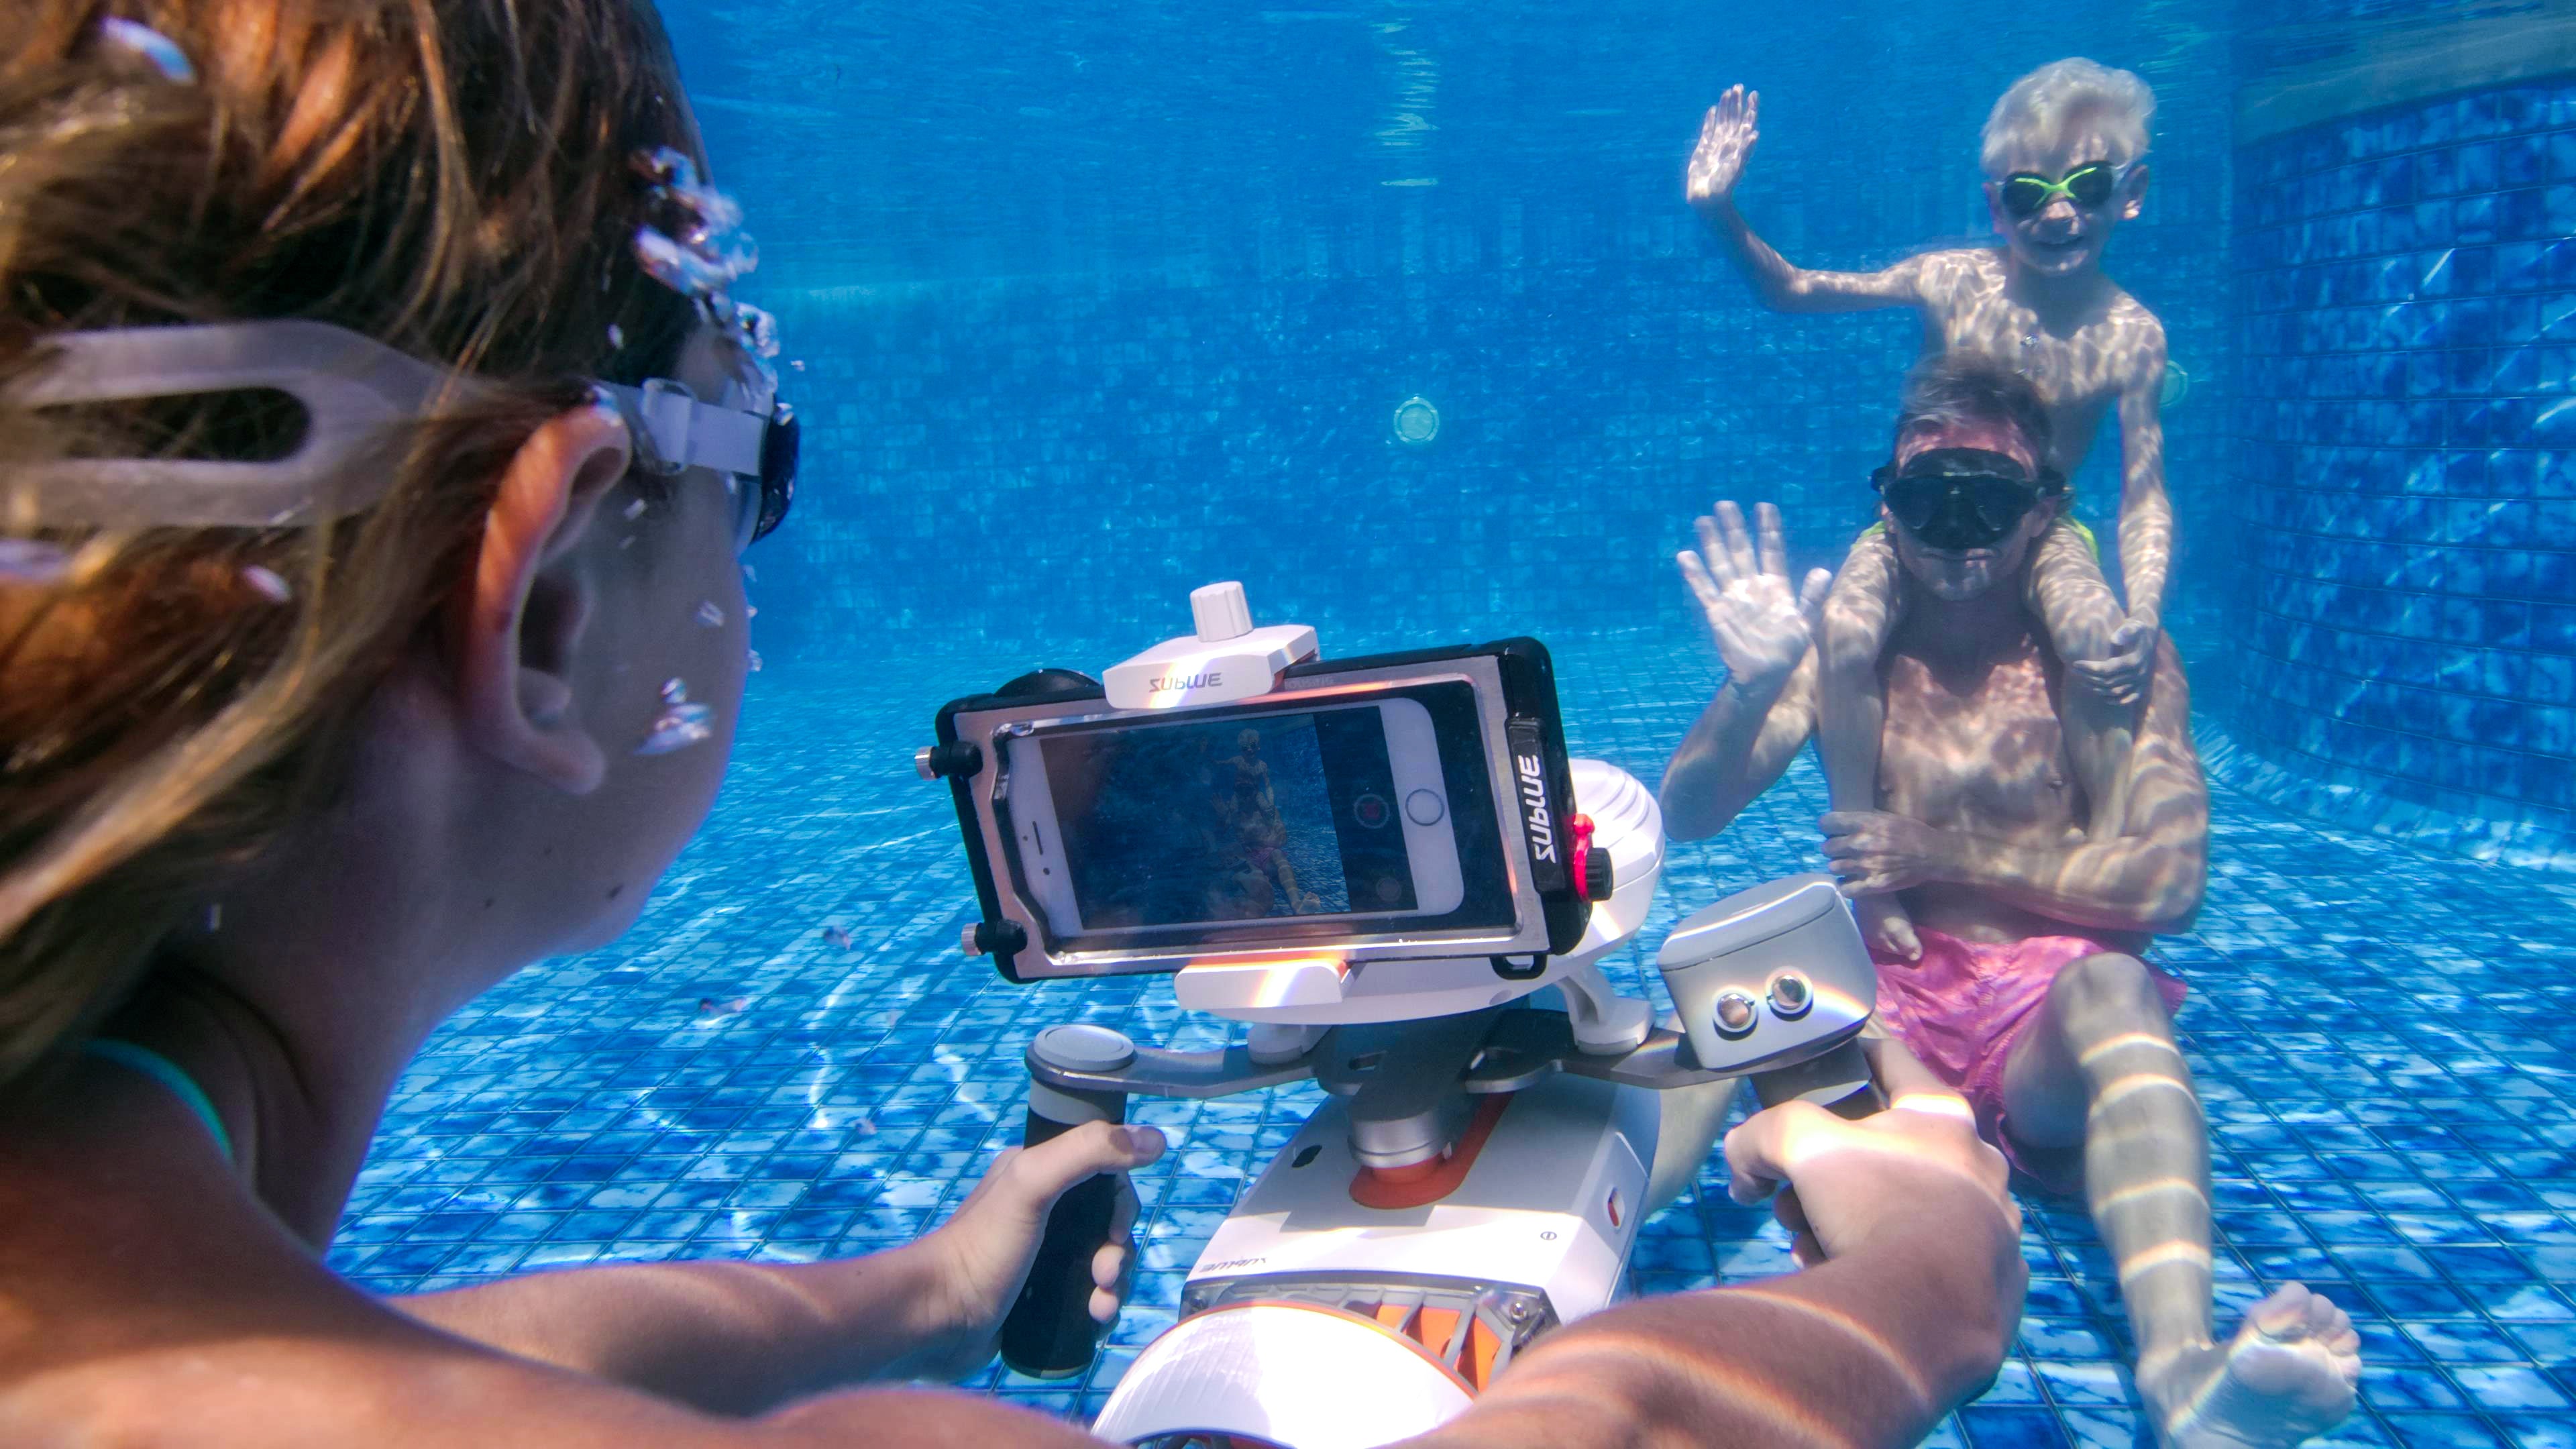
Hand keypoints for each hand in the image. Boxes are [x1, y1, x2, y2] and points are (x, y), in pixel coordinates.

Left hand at [903, 1120, 1166, 1378]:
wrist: (938, 1320)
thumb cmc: (982, 1247)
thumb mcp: (1032, 1185)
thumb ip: (1088, 1152)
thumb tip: (1155, 1139)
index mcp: (1037, 1172)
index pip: (1104, 1174)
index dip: (1120, 1203)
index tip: (1113, 1230)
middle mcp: (1043, 1209)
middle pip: (1108, 1223)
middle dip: (1118, 1251)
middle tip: (1104, 1274)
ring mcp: (1043, 1255)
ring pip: (1105, 1261)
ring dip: (1115, 1283)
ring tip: (1100, 1305)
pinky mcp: (1042, 1296)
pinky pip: (1091, 1294)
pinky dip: (1102, 1305)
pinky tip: (1096, 1319)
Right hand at [1679, 500, 1829, 697]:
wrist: (1763, 675)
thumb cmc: (1787, 650)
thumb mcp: (1805, 623)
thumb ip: (1812, 596)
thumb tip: (1822, 570)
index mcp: (1775, 586)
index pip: (1771, 550)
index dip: (1768, 528)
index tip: (1764, 506)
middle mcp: (1752, 586)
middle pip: (1742, 550)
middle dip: (1734, 527)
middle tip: (1725, 503)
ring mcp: (1733, 597)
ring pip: (1721, 563)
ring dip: (1712, 542)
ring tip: (1703, 520)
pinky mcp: (1717, 611)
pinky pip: (1704, 589)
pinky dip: (1695, 573)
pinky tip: (1685, 555)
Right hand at [1686, 84, 1759, 208]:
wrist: (1707, 198)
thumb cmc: (1723, 185)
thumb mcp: (1736, 167)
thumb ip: (1746, 150)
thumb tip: (1755, 133)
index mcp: (1738, 145)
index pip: (1747, 122)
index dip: (1750, 108)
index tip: (1753, 94)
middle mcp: (1729, 143)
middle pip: (1735, 118)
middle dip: (1737, 103)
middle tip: (1739, 86)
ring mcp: (1716, 145)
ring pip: (1722, 121)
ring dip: (1725, 107)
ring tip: (1727, 91)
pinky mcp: (1703, 149)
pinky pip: (1708, 131)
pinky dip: (1710, 119)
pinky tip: (1713, 110)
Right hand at [1724, 1038, 2019, 1272]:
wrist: (1928, 1314)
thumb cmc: (1873, 1207)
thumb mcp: (1799, 1146)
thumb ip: (1762, 1134)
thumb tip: (1743, 1164)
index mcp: (1941, 1116)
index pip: (1889, 1059)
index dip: (1848, 1057)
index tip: (1819, 1073)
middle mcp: (1978, 1163)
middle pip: (1886, 1149)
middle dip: (1828, 1174)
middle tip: (1794, 1201)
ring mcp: (1993, 1222)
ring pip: (1903, 1207)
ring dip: (1848, 1222)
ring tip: (1812, 1247)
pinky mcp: (1994, 1278)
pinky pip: (1926, 1259)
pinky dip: (1885, 1264)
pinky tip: (1850, 1279)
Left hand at [1820, 810, 1952, 895]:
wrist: (1932, 855)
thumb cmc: (1912, 832)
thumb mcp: (1886, 816)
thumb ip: (1864, 818)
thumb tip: (1844, 820)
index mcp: (1864, 823)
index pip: (1826, 823)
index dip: (1827, 826)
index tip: (1831, 830)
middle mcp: (1860, 844)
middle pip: (1826, 847)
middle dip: (1833, 848)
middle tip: (1842, 849)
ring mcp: (1864, 866)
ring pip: (1833, 867)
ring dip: (1839, 866)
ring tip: (1848, 865)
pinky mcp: (1871, 885)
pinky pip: (1845, 888)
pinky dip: (1846, 885)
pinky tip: (1852, 880)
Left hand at [2068, 613, 2156, 708]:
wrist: (2149, 634)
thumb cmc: (2136, 628)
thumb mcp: (2133, 624)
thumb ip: (2125, 631)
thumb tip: (2114, 640)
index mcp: (2134, 660)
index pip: (2107, 669)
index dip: (2090, 668)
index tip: (2075, 663)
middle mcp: (2139, 674)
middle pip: (2108, 681)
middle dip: (2089, 677)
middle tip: (2074, 671)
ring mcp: (2141, 682)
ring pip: (2115, 691)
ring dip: (2097, 688)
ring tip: (2082, 680)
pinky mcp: (2142, 686)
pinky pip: (2130, 699)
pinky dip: (2117, 701)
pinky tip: (2104, 698)